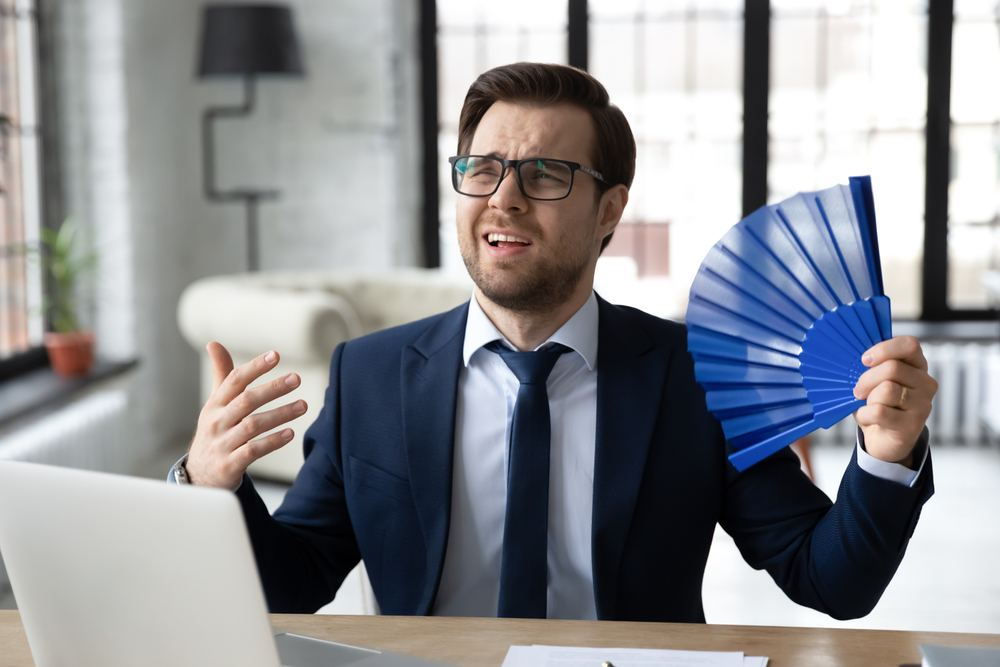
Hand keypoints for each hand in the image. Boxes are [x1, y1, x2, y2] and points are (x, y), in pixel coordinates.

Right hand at [186, 342, 307, 488]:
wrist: (199, 477)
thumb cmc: (214, 433)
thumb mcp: (215, 405)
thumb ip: (222, 376)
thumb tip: (214, 343)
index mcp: (215, 404)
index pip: (234, 380)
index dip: (255, 367)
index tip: (276, 355)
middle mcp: (217, 422)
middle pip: (246, 401)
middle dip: (272, 388)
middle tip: (296, 379)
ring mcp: (222, 444)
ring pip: (252, 425)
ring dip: (280, 414)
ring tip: (303, 405)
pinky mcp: (229, 465)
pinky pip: (252, 451)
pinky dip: (272, 441)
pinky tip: (290, 433)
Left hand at [852, 336, 936, 468]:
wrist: (884, 440)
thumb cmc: (879, 404)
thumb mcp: (876, 381)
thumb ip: (873, 367)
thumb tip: (855, 358)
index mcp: (917, 366)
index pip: (910, 345)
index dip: (884, 349)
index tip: (865, 360)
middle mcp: (925, 383)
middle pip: (892, 368)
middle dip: (866, 379)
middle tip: (859, 390)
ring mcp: (922, 404)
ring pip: (887, 389)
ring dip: (868, 398)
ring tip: (868, 405)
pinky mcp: (912, 424)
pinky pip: (880, 411)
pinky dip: (865, 415)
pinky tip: (867, 418)